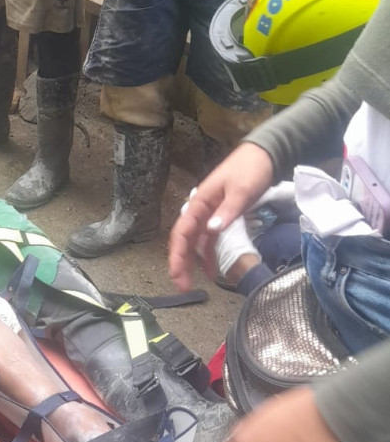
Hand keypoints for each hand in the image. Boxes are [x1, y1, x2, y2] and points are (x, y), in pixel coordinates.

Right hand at [169, 143, 274, 289]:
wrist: (264, 155)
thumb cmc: (250, 169)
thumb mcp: (241, 190)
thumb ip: (227, 211)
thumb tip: (212, 230)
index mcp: (200, 202)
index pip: (183, 232)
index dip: (177, 254)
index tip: (177, 273)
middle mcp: (201, 210)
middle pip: (185, 240)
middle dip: (180, 263)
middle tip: (181, 286)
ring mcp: (210, 214)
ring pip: (196, 243)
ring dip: (193, 263)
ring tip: (192, 285)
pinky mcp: (221, 217)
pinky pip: (210, 240)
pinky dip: (209, 255)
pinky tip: (212, 271)